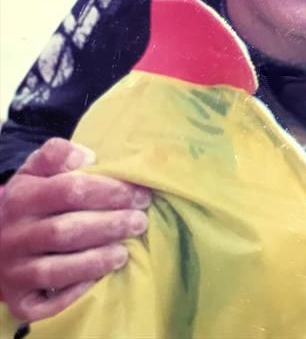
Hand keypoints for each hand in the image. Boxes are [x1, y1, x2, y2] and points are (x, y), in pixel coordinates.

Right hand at [0, 137, 151, 321]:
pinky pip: (42, 304)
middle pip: (65, 232)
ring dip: (95, 261)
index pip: (69, 190)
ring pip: (55, 270)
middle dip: (109, 226)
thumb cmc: (31, 198)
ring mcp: (12, 270)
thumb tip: (87, 158)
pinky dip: (70, 295)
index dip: (109, 191)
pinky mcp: (16, 298)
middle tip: (140, 222)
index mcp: (22, 197)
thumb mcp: (36, 169)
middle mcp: (14, 235)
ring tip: (124, 253)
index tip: (139, 194)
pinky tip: (95, 282)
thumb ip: (58, 154)